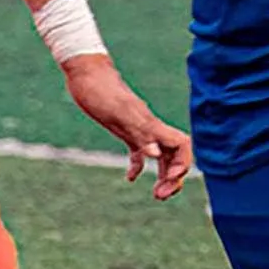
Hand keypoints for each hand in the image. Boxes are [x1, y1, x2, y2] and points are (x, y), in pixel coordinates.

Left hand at [61, 55, 192, 200]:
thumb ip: (138, 133)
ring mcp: (137, 128)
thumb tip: (155, 154)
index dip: (183, 164)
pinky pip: (139, 152)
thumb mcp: (117, 114)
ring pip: (161, 156)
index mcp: (151, 125)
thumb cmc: (100, 91)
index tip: (170, 179)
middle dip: (174, 178)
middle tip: (160, 196)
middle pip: (175, 155)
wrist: (86, 71)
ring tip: (156, 195)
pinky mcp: (124, 129)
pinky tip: (130, 178)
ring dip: (162, 176)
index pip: (182, 146)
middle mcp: (149, 127)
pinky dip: (138, 167)